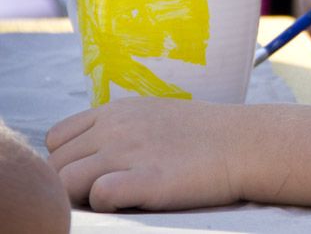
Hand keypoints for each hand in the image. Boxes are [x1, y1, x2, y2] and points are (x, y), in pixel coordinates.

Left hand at [46, 98, 243, 211]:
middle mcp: (115, 128)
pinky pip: (98, 196)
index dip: (68, 162)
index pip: (56, 139)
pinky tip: (133, 201)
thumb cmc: (204, 137)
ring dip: (83, 197)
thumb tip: (87, 158)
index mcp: (115, 111)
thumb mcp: (154, 117)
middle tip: (106, 193)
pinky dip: (107, 205)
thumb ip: (118, 130)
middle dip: (72, 184)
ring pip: (65, 182)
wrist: (248, 143)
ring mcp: (129, 152)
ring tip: (117, 199)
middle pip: (56, 164)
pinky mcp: (146, 179)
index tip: (93, 175)